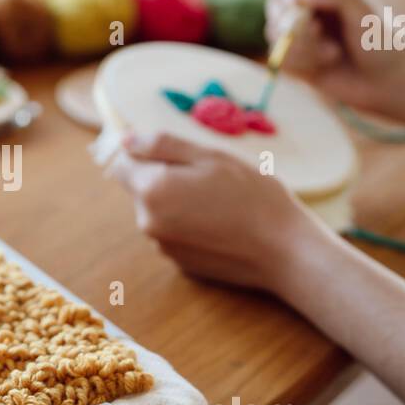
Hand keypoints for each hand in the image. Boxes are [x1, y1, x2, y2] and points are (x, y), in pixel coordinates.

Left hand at [107, 131, 320, 293]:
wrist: (284, 250)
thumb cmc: (252, 196)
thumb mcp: (210, 157)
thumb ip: (162, 146)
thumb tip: (125, 141)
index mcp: (151, 190)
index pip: (120, 165)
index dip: (142, 155)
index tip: (174, 154)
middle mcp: (147, 222)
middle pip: (141, 189)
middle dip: (164, 178)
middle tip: (208, 177)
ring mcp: (162, 246)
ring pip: (158, 211)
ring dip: (178, 202)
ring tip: (219, 202)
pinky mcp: (178, 263)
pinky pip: (174, 233)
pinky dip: (189, 225)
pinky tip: (221, 224)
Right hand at [265, 0, 404, 120]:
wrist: (383, 83)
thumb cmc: (379, 43)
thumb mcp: (364, 15)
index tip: (294, 2)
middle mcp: (306, 10)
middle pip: (275, 8)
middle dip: (292, 23)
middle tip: (317, 32)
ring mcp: (297, 36)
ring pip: (275, 35)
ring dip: (302, 47)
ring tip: (332, 53)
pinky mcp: (293, 60)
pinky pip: (279, 59)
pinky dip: (300, 63)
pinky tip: (324, 65)